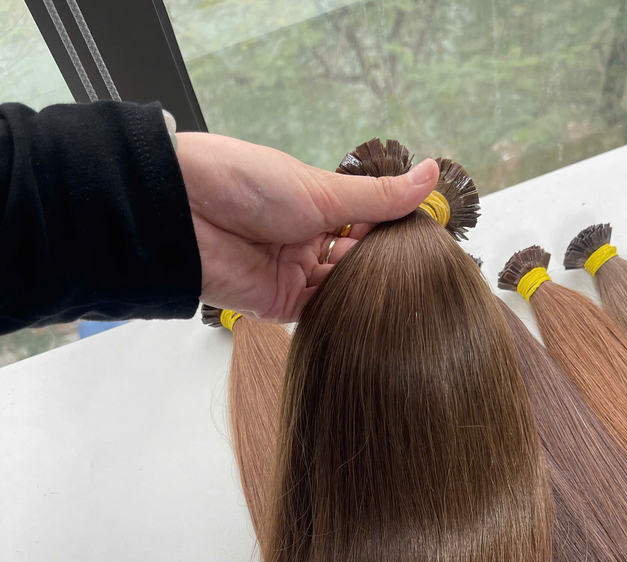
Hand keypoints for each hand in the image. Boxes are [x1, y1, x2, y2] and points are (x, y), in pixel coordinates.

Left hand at [176, 132, 438, 322]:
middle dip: (385, 264)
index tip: (430, 236)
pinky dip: (346, 311)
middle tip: (424, 268)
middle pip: (357, 260)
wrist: (185, 212)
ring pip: (344, 289)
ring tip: (406, 287)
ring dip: (367, 288)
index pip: (366, 223)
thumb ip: (378, 197)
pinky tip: (375, 308)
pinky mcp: (280, 305)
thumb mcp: (322, 189)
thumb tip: (431, 174)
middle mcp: (305, 242)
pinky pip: (322, 313)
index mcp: (314, 206)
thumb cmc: (245, 182)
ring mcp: (293, 275)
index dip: (394, 230)